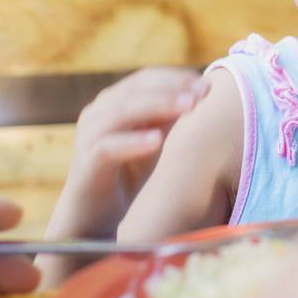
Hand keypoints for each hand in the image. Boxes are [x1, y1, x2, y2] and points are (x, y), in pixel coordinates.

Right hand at [40, 67, 209, 281]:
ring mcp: (90, 136)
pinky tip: (157, 141)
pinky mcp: (86, 164)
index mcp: (116, 102)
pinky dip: (133, 142)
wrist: (97, 219)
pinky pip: (108, 147)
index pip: (147, 78)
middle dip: (171, 88)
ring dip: (156, 106)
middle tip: (201, 92)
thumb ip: (174, 120)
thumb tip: (211, 96)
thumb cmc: (134, 177)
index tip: (207, 82)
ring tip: (187, 107)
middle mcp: (100, 113)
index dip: (176, 78)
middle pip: (135, 89)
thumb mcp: (158, 144)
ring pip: (121, 111)